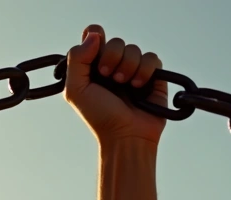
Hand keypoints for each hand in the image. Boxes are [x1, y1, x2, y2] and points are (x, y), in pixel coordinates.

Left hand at [65, 25, 166, 145]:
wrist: (126, 134)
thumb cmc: (99, 115)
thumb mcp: (76, 89)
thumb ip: (77, 59)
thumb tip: (94, 34)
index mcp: (92, 65)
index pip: (94, 35)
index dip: (96, 39)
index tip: (95, 55)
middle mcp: (112, 64)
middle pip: (114, 41)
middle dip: (111, 58)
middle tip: (109, 77)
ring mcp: (133, 68)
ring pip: (133, 48)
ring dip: (128, 67)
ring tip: (125, 85)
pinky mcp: (153, 74)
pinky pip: (152, 57)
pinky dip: (145, 71)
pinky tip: (140, 87)